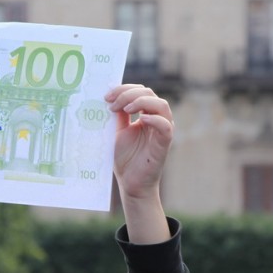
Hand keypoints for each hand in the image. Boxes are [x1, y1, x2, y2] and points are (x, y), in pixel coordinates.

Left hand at [107, 84, 172, 202]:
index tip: (106, 97)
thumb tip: (111, 96)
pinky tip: (140, 119)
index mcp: (146, 114)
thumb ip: (118, 114)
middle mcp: (156, 119)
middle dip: (128, 93)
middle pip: (149, 93)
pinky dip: (155, 119)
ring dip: (141, 101)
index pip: (140, 91)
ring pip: (161, 105)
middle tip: (111, 104)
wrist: (130, 182)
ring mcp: (162, 130)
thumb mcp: (117, 131)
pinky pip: (166, 127)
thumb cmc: (125, 158)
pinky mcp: (164, 143)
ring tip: (124, 108)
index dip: (124, 89)